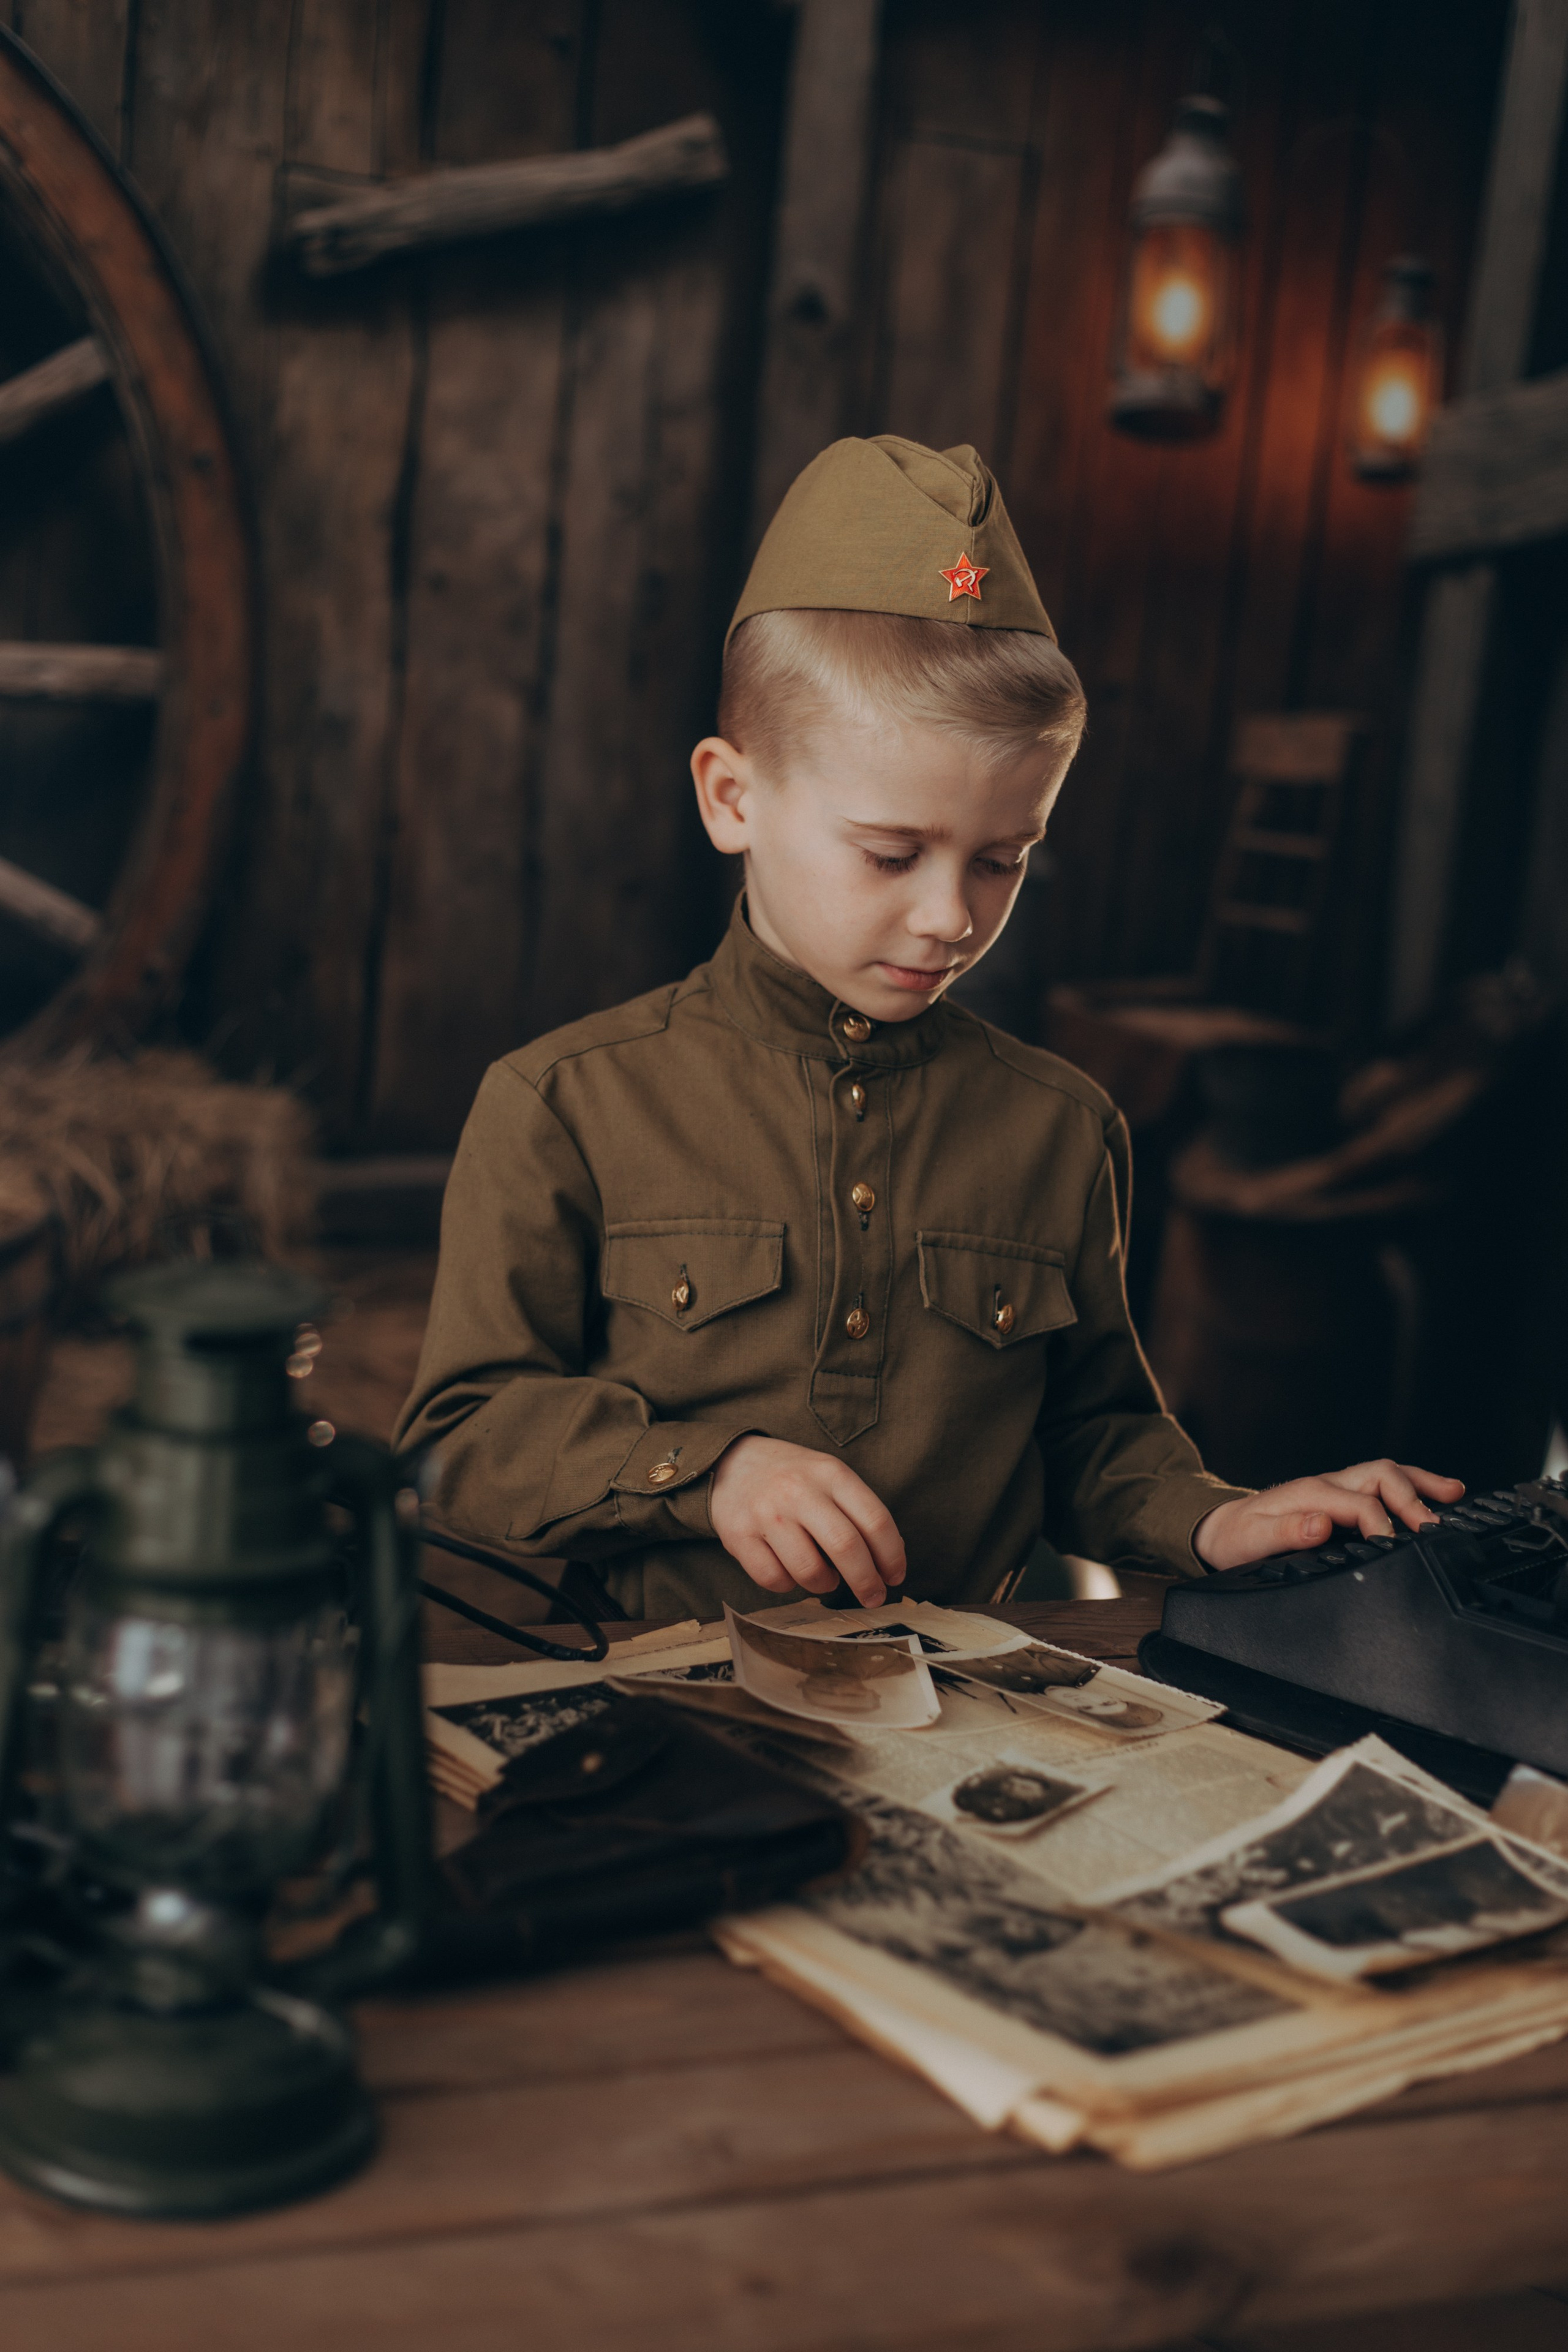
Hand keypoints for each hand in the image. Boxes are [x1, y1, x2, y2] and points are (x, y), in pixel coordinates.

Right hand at [709, 1435, 905, 1606]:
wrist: (733, 1462)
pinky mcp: (739, 1536)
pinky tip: (791, 1571)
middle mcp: (798, 1490)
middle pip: (846, 1546)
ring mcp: (766, 1513)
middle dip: (866, 1581)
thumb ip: (858, 1510)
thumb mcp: (830, 1476)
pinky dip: (789, 1585)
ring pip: (809, 1571)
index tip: (894, 1577)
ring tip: (825, 1577)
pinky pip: (773, 1579)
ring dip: (825, 1584)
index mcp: (830, 1473)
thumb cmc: (793, 1478)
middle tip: (873, 1597)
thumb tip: (889, 1560)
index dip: (892, 1556)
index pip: (875, 1520)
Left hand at [1193, 1459, 1465, 1570]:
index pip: (1360, 1503)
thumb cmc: (1238, 1541)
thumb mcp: (1252, 1542)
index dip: (1382, 1525)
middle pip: (1380, 1475)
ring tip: (1456, 1493)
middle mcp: (1327, 1485)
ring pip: (1386, 1474)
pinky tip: (1437, 1494)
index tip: (1395, 1550)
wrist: (1220, 1531)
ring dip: (1421, 1483)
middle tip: (1435, 1528)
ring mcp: (1337, 1487)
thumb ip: (1286, 1532)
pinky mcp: (1343, 1496)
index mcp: (1310, 1495)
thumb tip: (1320, 1525)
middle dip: (1412, 1497)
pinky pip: (1382, 1484)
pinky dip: (1413, 1486)